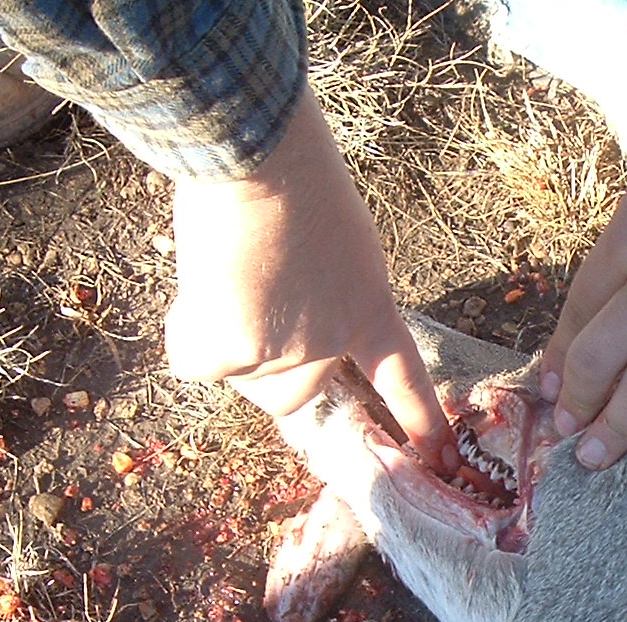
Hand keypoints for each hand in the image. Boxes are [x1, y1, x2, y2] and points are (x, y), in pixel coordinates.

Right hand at [164, 88, 453, 468]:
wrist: (255, 157)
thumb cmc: (292, 176)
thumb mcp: (336, 239)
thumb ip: (321, 291)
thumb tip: (273, 321)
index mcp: (369, 307)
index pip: (402, 377)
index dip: (419, 421)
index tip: (439, 459)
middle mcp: (331, 342)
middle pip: (292, 395)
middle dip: (264, 365)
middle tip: (247, 302)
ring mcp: (284, 353)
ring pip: (240, 377)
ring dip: (223, 340)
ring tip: (223, 274)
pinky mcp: (232, 352)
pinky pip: (195, 361)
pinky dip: (188, 330)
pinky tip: (200, 282)